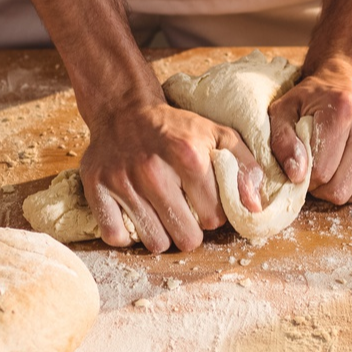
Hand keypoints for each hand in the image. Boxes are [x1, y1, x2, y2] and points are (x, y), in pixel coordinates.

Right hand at [79, 100, 262, 252]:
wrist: (124, 110)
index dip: (212, 214)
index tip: (205, 203)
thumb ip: (245, 168)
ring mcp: (121, 180)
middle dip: (189, 230)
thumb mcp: (218, 136)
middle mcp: (153, 170)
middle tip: (184, 213)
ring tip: (161, 214)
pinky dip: (126, 234)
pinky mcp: (96, 187)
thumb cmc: (176, 128)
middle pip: (186, 238)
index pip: (213, 218)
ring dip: (161, 234)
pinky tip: (136, 217)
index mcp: (188, 156)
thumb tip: (254, 207)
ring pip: (154, 242)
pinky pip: (115, 235)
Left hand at [268, 57, 351, 205]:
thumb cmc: (312, 99)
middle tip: (323, 171)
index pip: (322, 174)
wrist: (347, 77)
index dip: (309, 179)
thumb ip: (282, 141)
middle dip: (327, 189)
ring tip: (342, 171)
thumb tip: (297, 175)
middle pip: (345, 189)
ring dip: (351, 191)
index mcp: (341, 109)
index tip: (307, 166)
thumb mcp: (284, 112)